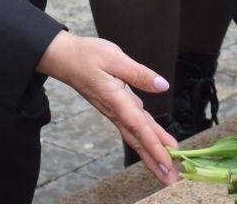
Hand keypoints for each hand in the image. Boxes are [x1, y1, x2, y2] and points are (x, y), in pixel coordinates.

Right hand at [37, 31, 177, 185]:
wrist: (64, 59)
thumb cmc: (86, 55)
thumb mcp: (114, 57)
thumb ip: (139, 73)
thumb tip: (162, 85)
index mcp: (116, 99)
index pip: (139, 126)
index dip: (154, 145)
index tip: (167, 162)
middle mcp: (116, 110)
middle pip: (138, 140)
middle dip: (155, 161)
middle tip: (172, 180)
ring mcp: (115, 112)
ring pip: (136, 137)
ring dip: (152, 155)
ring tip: (168, 171)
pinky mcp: (116, 108)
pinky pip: (134, 128)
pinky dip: (147, 140)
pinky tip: (158, 145)